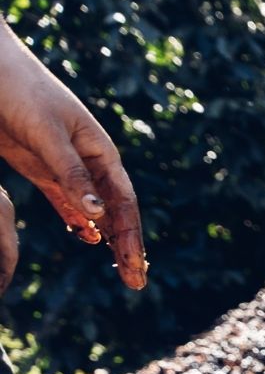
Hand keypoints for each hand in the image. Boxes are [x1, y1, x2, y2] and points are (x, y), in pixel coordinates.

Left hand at [0, 22, 144, 296]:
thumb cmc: (19, 90)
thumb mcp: (47, 133)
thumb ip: (71, 174)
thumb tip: (98, 216)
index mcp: (100, 151)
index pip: (123, 204)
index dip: (131, 239)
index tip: (135, 271)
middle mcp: (88, 161)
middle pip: (115, 211)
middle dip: (126, 247)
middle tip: (135, 283)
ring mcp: (64, 164)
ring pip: (93, 208)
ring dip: (106, 236)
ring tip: (119, 267)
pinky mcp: (39, 164)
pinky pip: (65, 198)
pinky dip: (77, 218)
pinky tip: (84, 236)